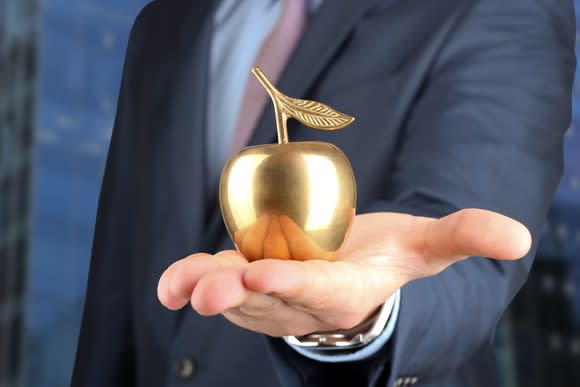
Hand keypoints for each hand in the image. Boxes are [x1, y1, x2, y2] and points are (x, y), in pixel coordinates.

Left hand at [157, 209, 530, 336]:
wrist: (349, 273)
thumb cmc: (387, 258)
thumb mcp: (426, 244)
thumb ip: (463, 236)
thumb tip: (520, 237)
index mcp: (346, 292)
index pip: (321, 293)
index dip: (296, 286)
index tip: (267, 277)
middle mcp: (303, 301)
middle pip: (270, 300)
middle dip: (241, 294)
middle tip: (213, 289)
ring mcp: (270, 294)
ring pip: (236, 295)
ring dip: (208, 287)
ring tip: (181, 284)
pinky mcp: (247, 280)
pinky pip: (218, 281)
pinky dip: (191, 279)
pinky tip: (169, 283)